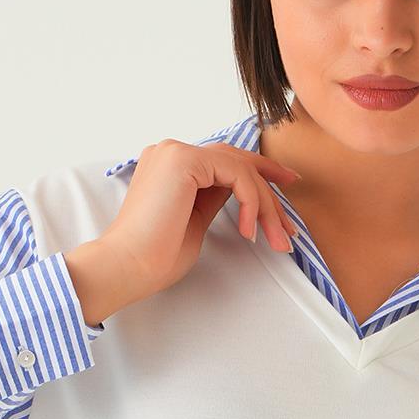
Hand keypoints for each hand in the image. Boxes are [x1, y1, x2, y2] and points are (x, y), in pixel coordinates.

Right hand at [77, 137, 302, 319]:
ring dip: (265, 205)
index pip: (225, 160)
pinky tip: (248, 231)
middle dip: (271, 193)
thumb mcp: (195, 221)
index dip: (260, 172)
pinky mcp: (184, 160)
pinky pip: (236, 174)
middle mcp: (172, 151)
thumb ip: (214, 199)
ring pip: (241, 168)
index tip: (288, 187)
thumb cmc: (156, 256)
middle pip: (237, 162)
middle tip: (290, 226)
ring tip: (276, 239)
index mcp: (170, 164)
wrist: (129, 266)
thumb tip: (243, 192)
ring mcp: (176, 152)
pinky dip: (250, 202)